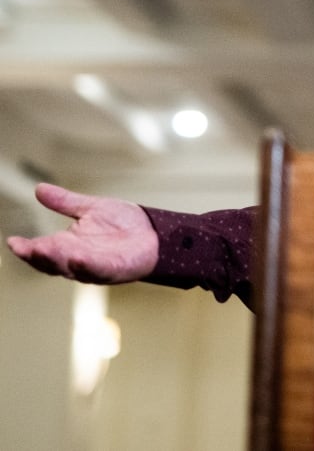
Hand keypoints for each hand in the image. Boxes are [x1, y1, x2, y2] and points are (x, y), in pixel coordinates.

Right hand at [5, 183, 158, 283]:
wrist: (155, 232)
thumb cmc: (123, 223)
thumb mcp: (91, 208)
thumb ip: (65, 202)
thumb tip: (39, 188)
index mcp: (68, 244)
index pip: (41, 249)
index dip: (26, 248)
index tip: (12, 242)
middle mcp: (76, 258)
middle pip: (51, 261)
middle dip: (38, 256)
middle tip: (25, 248)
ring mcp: (94, 266)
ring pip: (70, 267)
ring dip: (56, 261)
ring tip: (42, 250)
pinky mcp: (114, 269)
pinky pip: (97, 270)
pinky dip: (86, 266)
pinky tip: (78, 257)